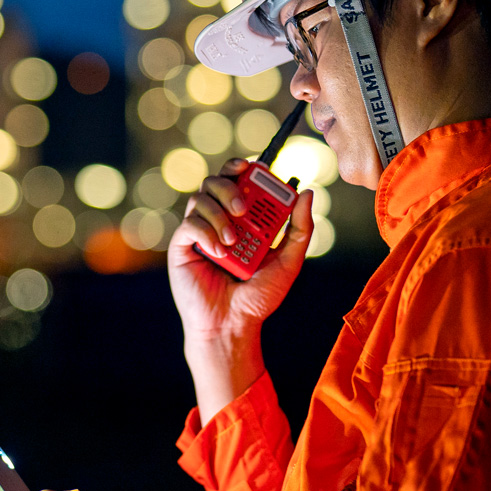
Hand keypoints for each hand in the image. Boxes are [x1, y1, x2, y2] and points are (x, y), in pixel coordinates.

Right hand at [168, 167, 312, 422]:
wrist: (233, 325)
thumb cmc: (258, 297)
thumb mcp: (289, 262)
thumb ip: (300, 229)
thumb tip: (307, 193)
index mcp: (241, 218)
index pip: (236, 180)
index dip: (240, 166)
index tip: (251, 166)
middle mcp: (217, 220)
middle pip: (214, 182)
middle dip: (228, 186)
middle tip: (242, 206)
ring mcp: (198, 232)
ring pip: (199, 199)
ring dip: (218, 213)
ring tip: (233, 241)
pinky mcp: (182, 246)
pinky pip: (188, 225)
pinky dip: (205, 232)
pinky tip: (219, 251)